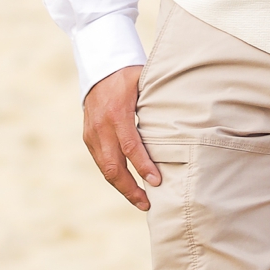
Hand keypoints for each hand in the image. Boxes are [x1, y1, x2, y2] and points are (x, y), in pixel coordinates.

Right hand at [82, 64, 160, 210]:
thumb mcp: (144, 82)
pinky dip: (114, 175)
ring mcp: (92, 133)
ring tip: (140, 201)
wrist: (99, 66)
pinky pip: (100, 161)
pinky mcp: (88, 137)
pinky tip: (127, 185)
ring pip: (105, 169)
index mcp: (117, 113)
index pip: (130, 146)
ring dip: (122, 187)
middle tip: (147, 204)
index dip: (143, 166)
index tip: (157, 181)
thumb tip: (181, 123)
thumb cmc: (128, 74)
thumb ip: (156, 103)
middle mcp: (101, 126)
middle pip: (113, 166)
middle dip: (130, 189)